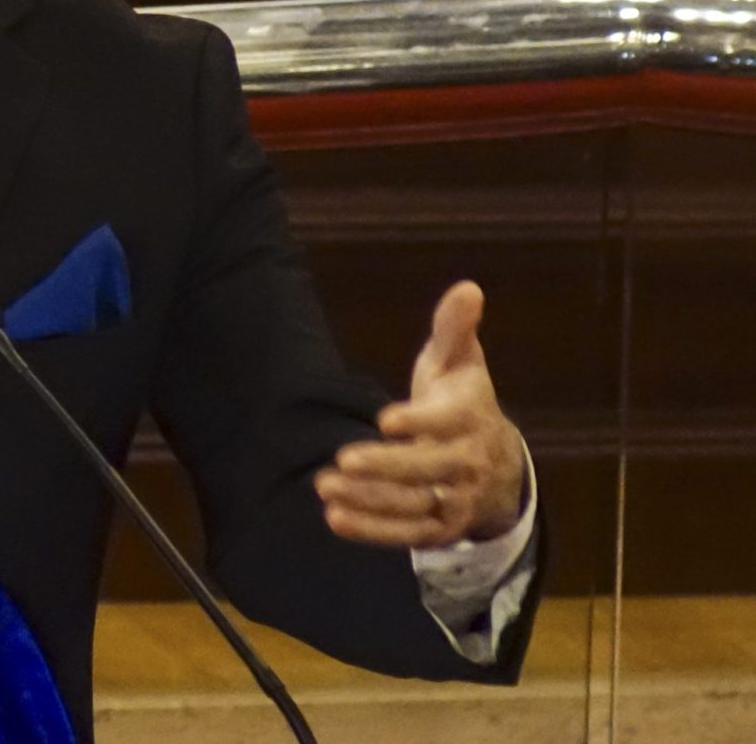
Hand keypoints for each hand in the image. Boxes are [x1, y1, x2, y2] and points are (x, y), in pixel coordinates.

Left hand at [315, 280, 526, 548]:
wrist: (496, 464)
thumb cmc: (463, 402)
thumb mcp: (460, 363)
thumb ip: (454, 329)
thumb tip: (468, 288)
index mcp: (471, 417)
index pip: (447, 423)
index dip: (420, 423)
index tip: (385, 419)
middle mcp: (467, 463)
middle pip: (428, 470)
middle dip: (386, 466)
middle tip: (342, 458)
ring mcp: (455, 500)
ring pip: (414, 505)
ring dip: (370, 500)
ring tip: (325, 487)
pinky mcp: (439, 527)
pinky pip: (406, 534)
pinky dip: (372, 531)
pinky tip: (335, 519)